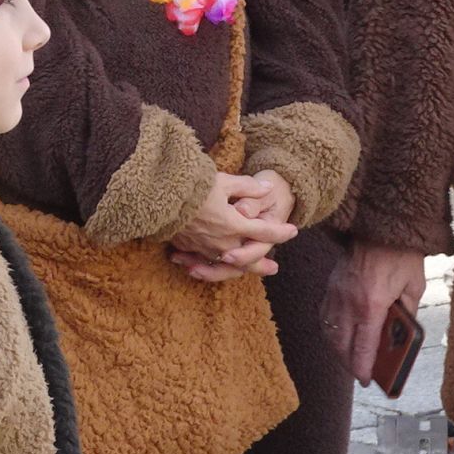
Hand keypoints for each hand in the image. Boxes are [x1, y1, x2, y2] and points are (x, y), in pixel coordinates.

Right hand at [169, 173, 296, 277]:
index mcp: (235, 224)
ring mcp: (206, 248)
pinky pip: (209, 263)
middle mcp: (223, 242)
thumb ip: (248, 187)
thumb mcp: (225, 182)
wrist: (160, 197)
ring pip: (229, 265)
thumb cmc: (194, 186)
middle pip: (249, 258)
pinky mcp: (191, 249)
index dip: (281, 232)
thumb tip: (268, 188)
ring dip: (241, 268)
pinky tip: (220, 264)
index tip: (293, 231)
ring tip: (246, 271)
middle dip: (262, 263)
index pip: (265, 232)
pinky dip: (217, 267)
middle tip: (274, 268)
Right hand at [323, 240, 428, 384]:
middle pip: (341, 344)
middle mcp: (349, 302)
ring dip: (338, 349)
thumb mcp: (414, 288)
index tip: (366, 380)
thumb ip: (407, 316)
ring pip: (329, 332)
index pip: (363, 346)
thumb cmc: (401, 256)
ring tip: (349, 358)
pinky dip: (330, 331)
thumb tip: (401, 338)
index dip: (363, 367)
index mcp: (371, 304)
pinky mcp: (331, 286)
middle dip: (349, 363)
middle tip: (359, 373)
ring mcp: (336, 293)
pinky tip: (338, 336)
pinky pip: (324, 316)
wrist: (380, 224)